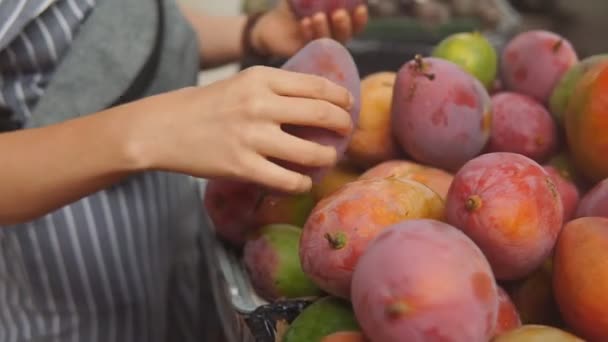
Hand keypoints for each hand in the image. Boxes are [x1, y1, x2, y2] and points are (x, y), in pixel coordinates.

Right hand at [131, 66, 353, 192]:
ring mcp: (251, 136)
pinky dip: (303, 183)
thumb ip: (276, 89)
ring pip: (311, 151)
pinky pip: (288, 179)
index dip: (341, 97)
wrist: (163, 128)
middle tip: (346, 132)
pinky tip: (302, 181)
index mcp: (261, 78)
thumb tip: (318, 102)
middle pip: (322, 113)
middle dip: (343, 125)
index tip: (349, 105)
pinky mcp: (242, 166)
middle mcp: (259, 104)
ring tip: (327, 158)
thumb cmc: (205, 106)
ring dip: (327, 157)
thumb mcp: (242, 84)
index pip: (317, 85)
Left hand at [249, 1, 368, 57]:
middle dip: (344, 25)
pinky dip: (308, 34)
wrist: (270, 25)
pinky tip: (305, 22)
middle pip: (344, 37)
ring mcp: (317, 49)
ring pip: (326, 43)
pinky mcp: (302, 55)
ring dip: (324, 29)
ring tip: (318, 16)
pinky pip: (308, 46)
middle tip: (339, 13)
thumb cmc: (293, 9)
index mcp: (337, 25)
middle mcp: (331, 39)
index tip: (360, 8)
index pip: (355, 26)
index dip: (360, 20)